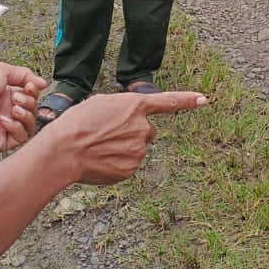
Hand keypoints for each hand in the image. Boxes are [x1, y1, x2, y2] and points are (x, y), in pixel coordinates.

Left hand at [0, 62, 46, 152]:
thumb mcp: (2, 70)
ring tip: (12, 109)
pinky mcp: (3, 140)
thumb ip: (25, 73)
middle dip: (29, 102)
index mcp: (8, 96)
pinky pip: (22, 137)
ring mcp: (6, 126)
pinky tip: (4, 120)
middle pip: (34, 110)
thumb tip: (42, 83)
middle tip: (15, 98)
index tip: (29, 87)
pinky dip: (17, 128)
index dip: (34, 92)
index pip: (32, 96)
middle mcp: (8, 111)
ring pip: (31, 125)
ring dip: (25, 115)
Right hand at [40, 90, 209, 183]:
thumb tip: (129, 121)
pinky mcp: (132, 168)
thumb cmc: (77, 123)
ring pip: (137, 148)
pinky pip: (129, 164)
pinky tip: (101, 160)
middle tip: (108, 134)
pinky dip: (118, 163)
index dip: (188, 100)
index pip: (168, 101)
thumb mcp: (101, 103)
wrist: (64, 150)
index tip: (204, 99)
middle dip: (133, 133)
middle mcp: (143, 127)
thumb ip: (123, 109)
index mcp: (135, 105)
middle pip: (147, 130)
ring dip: (123, 148)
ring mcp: (139, 149)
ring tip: (100, 147)